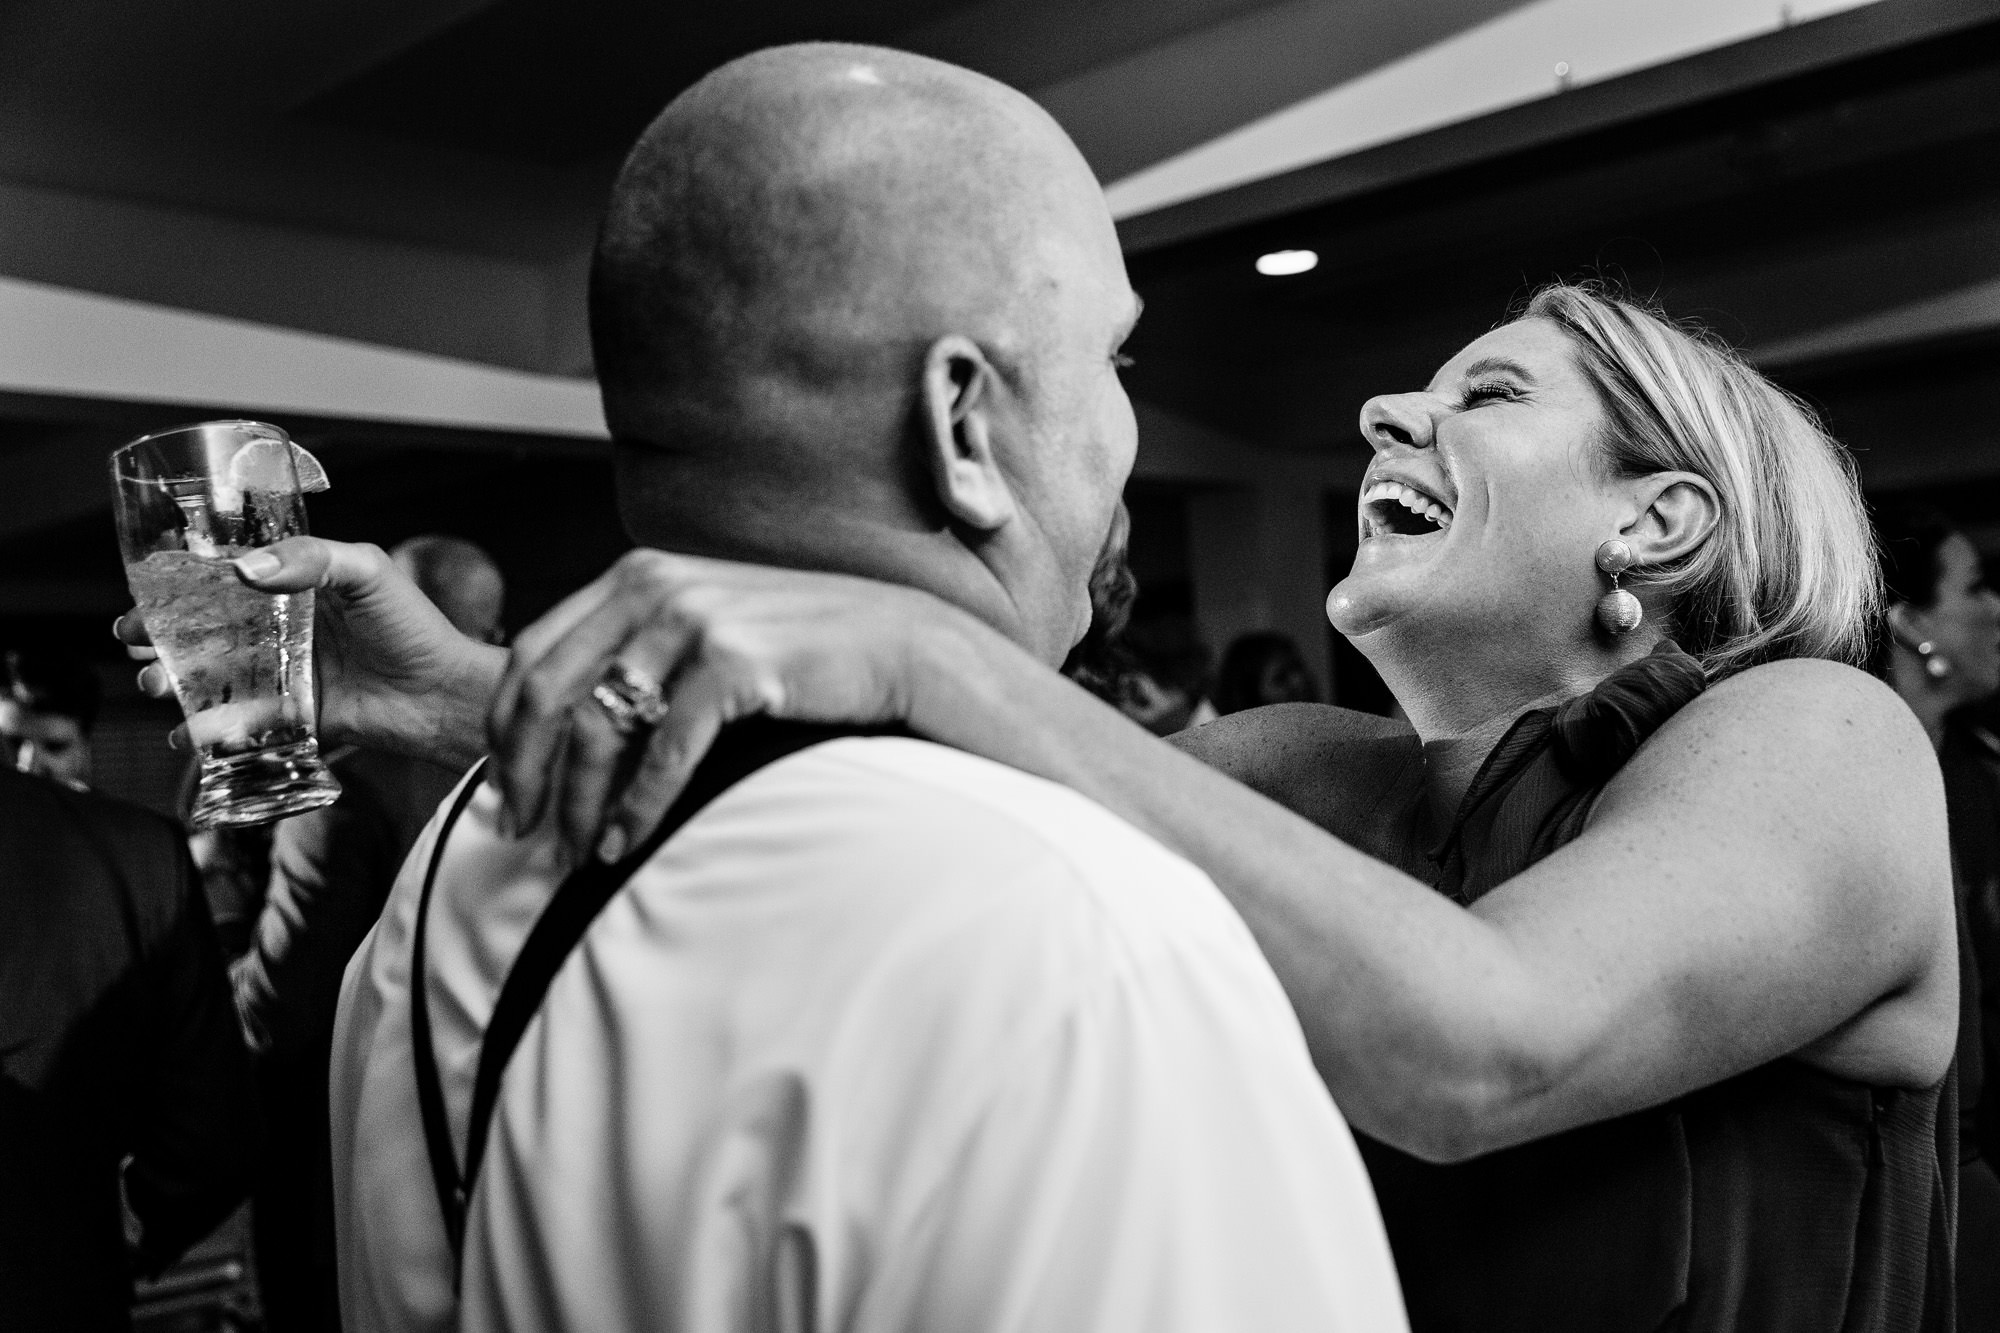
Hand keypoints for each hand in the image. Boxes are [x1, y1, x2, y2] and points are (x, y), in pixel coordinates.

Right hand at [116, 537, 505, 768]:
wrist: (444, 694)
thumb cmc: (413, 626)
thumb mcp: (366, 572)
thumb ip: (311, 559)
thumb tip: (245, 570)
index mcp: (296, 589)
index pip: (226, 583)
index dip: (180, 588)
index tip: (144, 592)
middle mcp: (284, 632)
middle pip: (207, 631)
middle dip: (161, 637)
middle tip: (131, 641)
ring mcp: (286, 676)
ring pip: (215, 678)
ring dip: (175, 682)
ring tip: (155, 684)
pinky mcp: (294, 718)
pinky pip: (242, 724)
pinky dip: (210, 730)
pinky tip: (188, 734)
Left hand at [490, 549, 966, 861]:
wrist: (902, 644)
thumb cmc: (803, 650)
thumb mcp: (710, 627)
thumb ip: (644, 652)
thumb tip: (573, 729)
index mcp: (636, 575)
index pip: (532, 654)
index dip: (504, 732)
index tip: (501, 791)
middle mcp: (655, 586)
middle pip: (545, 691)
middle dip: (522, 772)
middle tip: (517, 832)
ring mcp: (695, 620)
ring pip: (596, 726)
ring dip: (577, 801)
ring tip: (576, 852)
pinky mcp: (735, 661)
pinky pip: (663, 750)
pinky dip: (636, 806)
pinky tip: (626, 843)